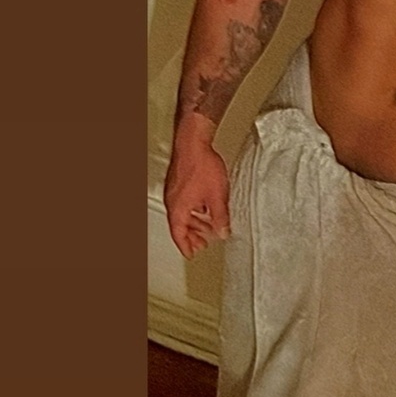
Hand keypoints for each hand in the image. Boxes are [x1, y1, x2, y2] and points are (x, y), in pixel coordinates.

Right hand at [164, 131, 230, 258]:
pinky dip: (194, 210)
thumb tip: (223, 232)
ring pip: (182, 213)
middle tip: (201, 244)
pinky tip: (204, 208)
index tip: (191, 254)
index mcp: (178, 209)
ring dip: (194, 223)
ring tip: (207, 227)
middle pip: (180, 226)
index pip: (179, 235)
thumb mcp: (217, 197)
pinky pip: (184, 202)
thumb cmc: (201, 165)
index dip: (186, 247)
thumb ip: (221, 217)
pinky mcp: (179, 182)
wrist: (193, 142)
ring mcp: (174, 191)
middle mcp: (172, 201)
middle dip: (192, 236)